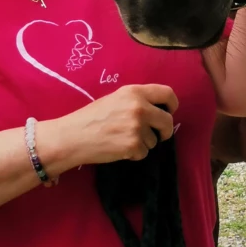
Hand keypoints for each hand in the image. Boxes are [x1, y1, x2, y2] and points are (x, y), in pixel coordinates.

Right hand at [38, 84, 177, 171]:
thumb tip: (158, 110)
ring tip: (123, 139)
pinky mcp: (133, 145)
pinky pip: (144, 153)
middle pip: (167, 121)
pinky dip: (134, 154)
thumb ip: (137, 100)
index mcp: (135, 92)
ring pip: (155, 140)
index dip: (172, 105)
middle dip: (165, 131)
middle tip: (158, 135)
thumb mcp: (115, 98)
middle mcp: (139, 107)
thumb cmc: (91, 117)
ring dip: (144, 143)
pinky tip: (119, 148)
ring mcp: (137, 127)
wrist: (73, 136)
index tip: (169, 112)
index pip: (167, 94)